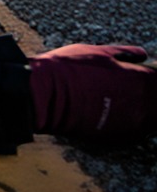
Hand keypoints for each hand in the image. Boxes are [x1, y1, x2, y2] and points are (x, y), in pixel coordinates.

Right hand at [29, 44, 156, 142]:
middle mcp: (144, 105)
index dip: (152, 77)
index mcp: (142, 80)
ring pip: (152, 121)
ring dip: (143, 112)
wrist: (45, 97)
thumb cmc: (68, 70)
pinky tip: (115, 115)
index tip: (145, 76)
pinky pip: (135, 133)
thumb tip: (141, 55)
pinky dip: (130, 124)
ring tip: (123, 103)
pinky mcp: (119, 139)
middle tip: (130, 90)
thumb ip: (123, 53)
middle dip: (150, 95)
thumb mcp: (97, 52)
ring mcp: (134, 125)